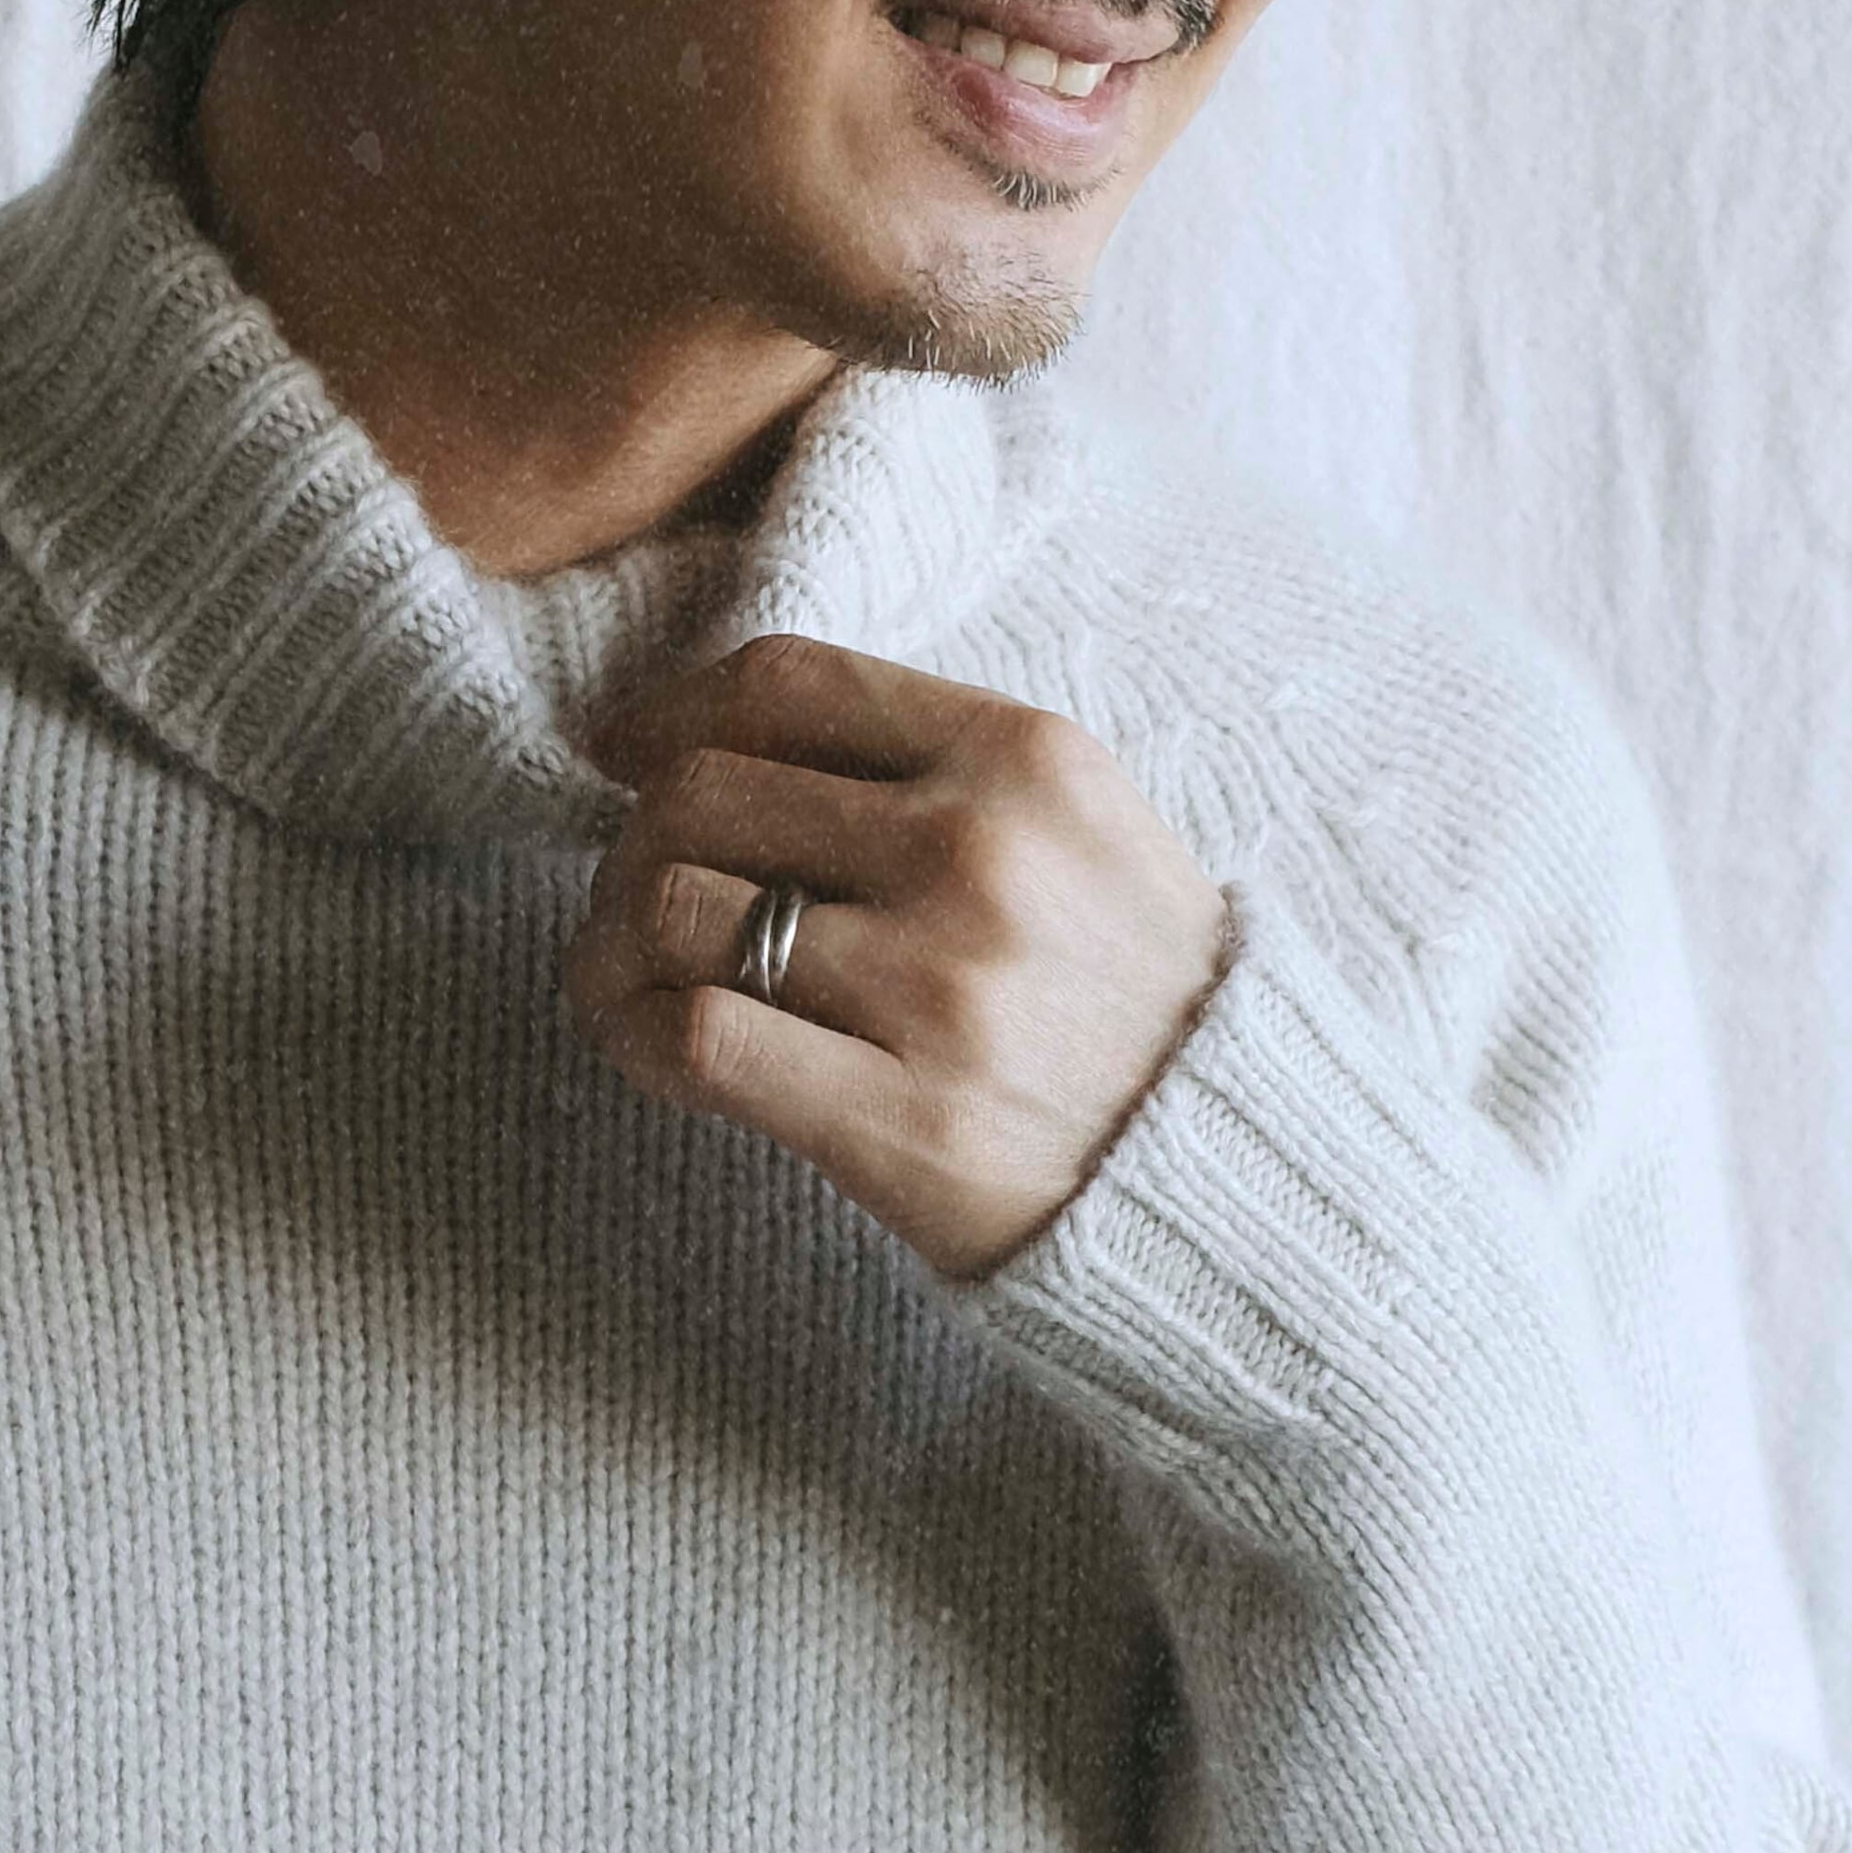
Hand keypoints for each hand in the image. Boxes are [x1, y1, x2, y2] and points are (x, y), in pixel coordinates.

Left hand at [562, 632, 1236, 1284]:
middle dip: (635, 841)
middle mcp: (980, 854)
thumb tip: (708, 735)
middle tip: (644, 901)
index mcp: (1026, 757)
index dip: (672, 712)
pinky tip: (666, 1055)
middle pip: (702, 791)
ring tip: (642, 981)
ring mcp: (940, 989)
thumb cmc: (1130, 997)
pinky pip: (695, 1035)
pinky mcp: (901, 1119)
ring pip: (673, 906)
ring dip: (620, 943)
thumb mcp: (1077, 830)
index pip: (785, 680)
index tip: (631, 756)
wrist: (1231, 1172)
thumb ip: (929, 768)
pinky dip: (641, 1037)